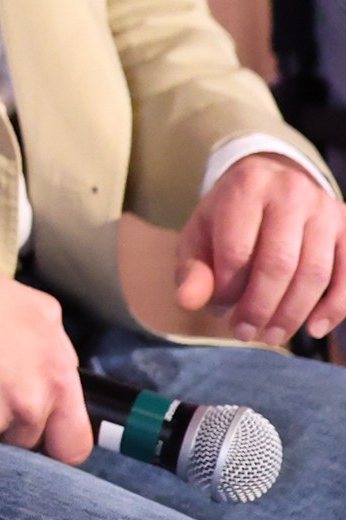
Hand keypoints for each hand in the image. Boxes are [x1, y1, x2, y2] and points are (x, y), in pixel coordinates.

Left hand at [177, 153, 345, 341]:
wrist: (268, 184)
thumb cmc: (228, 218)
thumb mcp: (200, 236)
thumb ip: (193, 268)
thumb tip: (187, 302)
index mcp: (246, 187)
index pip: (237, 250)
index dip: (227, 289)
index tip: (219, 309)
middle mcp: (290, 192)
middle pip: (280, 264)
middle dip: (261, 308)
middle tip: (246, 334)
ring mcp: (325, 208)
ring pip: (315, 272)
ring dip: (293, 313)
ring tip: (271, 336)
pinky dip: (334, 307)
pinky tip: (314, 329)